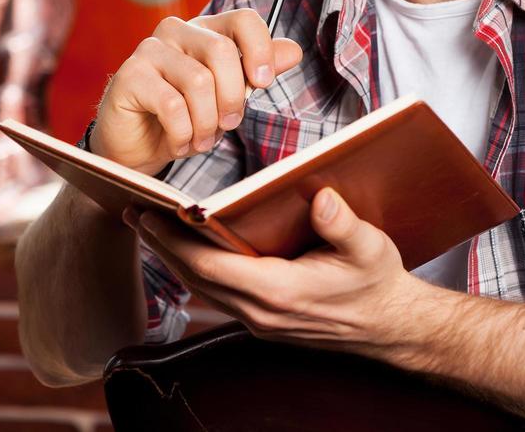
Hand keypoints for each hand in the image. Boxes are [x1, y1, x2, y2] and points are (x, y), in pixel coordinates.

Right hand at [89, 9, 301, 175]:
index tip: (262, 83)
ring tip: (201, 139)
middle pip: (222, 52)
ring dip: (206, 124)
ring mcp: (150, 50)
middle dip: (232, 98)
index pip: (243, 20)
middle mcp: (177, 31)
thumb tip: (294, 51)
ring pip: (199, 82)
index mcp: (206, 30)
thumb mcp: (228, 95)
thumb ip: (258, 72)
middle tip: (227, 125)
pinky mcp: (130, 76)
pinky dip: (183, 134)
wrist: (138, 145)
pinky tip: (178, 142)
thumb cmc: (186, 116)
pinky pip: (172, 106)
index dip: (260, 50)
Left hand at [126, 188, 421, 360]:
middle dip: (162, 245)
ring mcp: (260, 319)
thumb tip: (320, 198)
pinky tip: (187, 246)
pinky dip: (195, 267)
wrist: (390, 327)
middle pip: (196, 278)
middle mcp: (261, 312)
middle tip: (134, 212)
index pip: (213, 267)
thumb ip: (343, 225)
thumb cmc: (377, 284)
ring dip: (173, 257)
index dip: (177, 242)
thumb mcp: (370, 248)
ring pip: (202, 287)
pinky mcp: (262, 317)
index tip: (151, 216)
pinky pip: (217, 291)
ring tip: (150, 225)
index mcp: (281, 293)